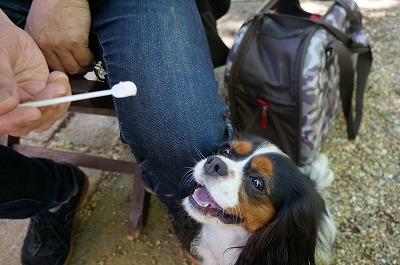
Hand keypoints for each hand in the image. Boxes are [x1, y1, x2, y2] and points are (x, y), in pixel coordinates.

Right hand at [0, 11, 70, 136]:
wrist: (7, 34)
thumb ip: (1, 80)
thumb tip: (7, 104)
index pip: (3, 122)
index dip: (17, 121)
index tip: (33, 111)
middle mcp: (8, 109)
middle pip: (26, 125)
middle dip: (44, 110)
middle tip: (56, 90)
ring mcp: (25, 104)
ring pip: (43, 119)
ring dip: (56, 103)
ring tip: (58, 79)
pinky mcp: (40, 96)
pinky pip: (55, 105)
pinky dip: (62, 95)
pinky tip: (59, 77)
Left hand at [25, 0, 92, 73]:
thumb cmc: (54, 4)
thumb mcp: (38, 23)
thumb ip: (43, 40)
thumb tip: (56, 56)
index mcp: (36, 41)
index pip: (49, 65)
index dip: (62, 66)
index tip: (69, 63)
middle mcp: (46, 45)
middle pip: (62, 69)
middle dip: (73, 68)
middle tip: (81, 64)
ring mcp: (60, 45)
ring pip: (74, 68)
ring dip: (83, 66)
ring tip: (87, 60)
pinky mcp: (75, 42)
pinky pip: (85, 60)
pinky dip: (90, 59)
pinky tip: (91, 53)